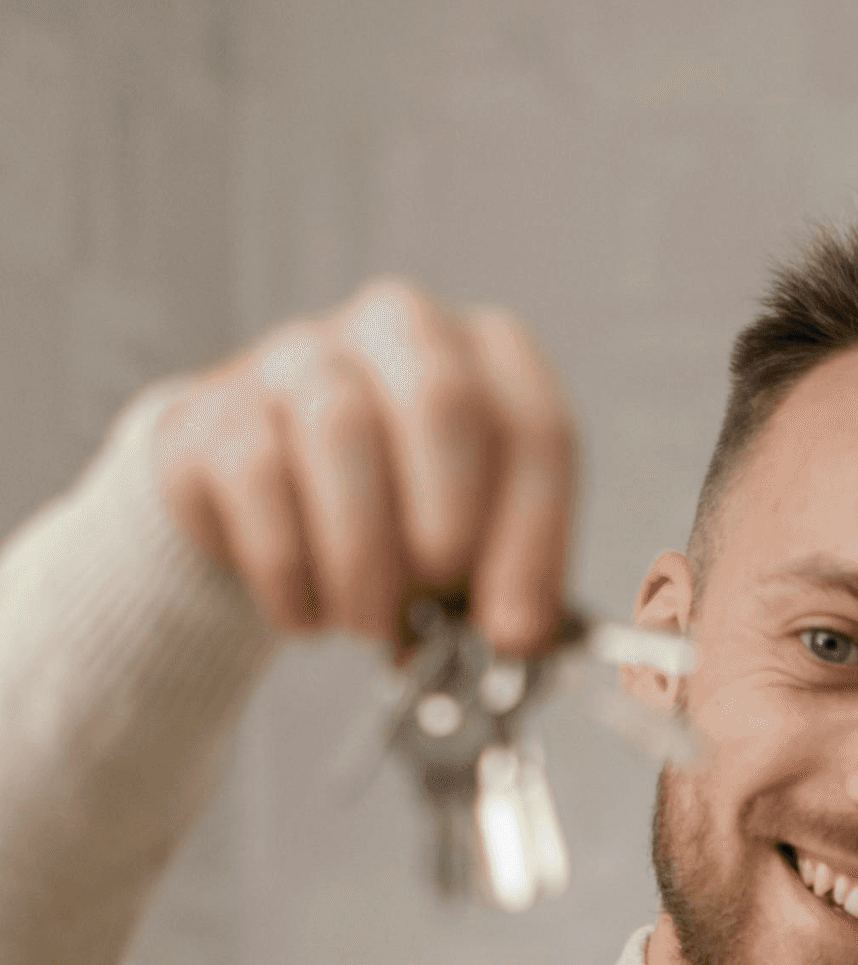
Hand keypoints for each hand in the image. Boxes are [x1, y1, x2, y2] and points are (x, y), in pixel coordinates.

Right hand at [154, 277, 576, 654]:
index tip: (512, 630)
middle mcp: (397, 330)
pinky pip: (255, 474)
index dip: (532, 541)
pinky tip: (303, 608)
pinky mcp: (216, 407)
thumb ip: (508, 583)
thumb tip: (515, 634)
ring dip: (360, 556)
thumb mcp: (476, 549)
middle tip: (432, 599)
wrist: (267, 507)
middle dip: (445, 523)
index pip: (536, 428)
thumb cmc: (398, 521)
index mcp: (486, 357)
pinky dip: (286, 565)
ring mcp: (297, 355)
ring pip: (337, 428)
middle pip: (439, 395)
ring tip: (366, 620)